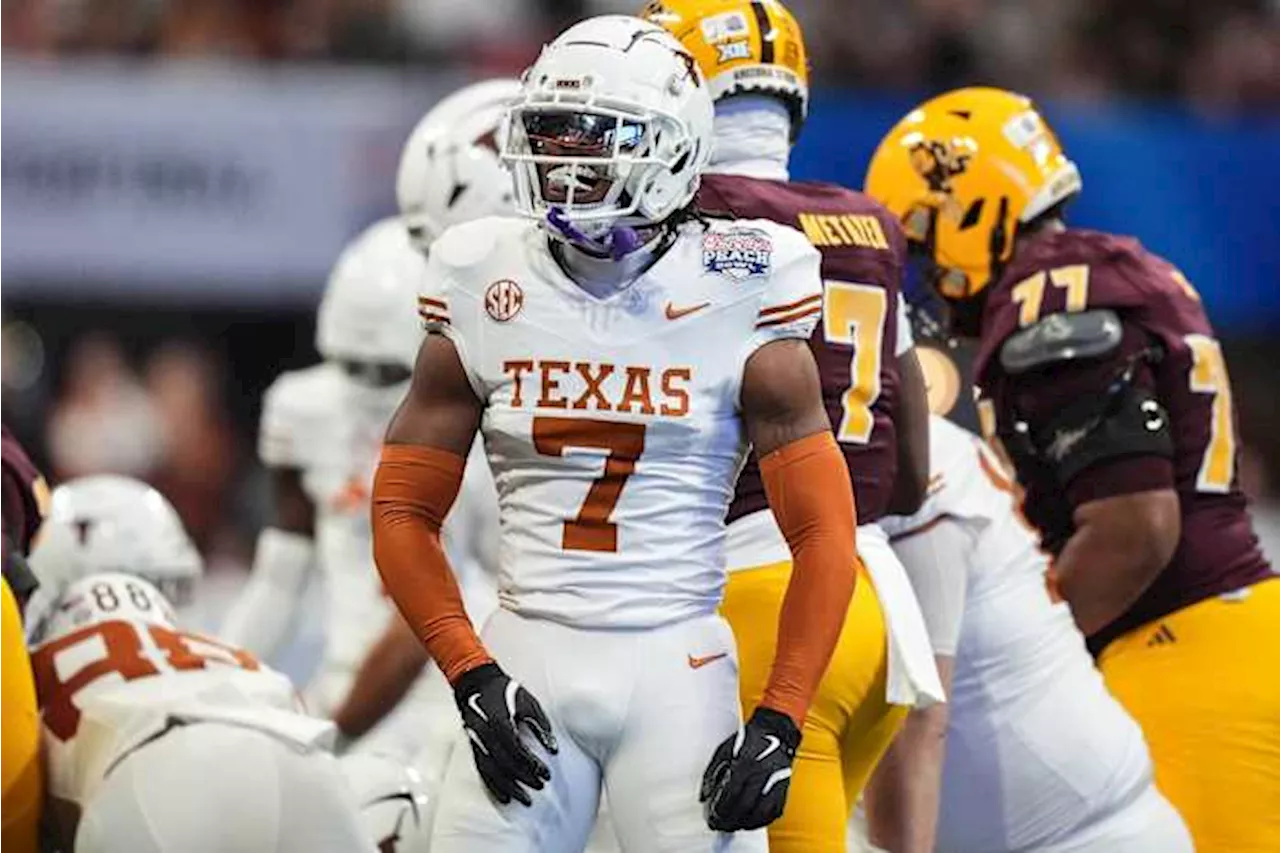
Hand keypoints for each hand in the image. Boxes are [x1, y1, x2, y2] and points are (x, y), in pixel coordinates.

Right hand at [453, 662, 557, 805]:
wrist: (476, 683)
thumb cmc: (505, 690)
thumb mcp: (527, 702)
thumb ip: (540, 724)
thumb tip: (553, 748)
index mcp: (499, 720)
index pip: (517, 749)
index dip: (532, 763)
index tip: (546, 773)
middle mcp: (485, 733)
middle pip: (505, 762)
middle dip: (524, 777)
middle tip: (540, 786)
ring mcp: (477, 741)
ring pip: (493, 771)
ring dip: (509, 787)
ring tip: (524, 799)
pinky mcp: (473, 746)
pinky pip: (482, 770)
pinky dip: (493, 785)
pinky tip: (504, 796)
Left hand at [700, 707, 800, 831]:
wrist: (775, 732)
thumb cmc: (748, 740)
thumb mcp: (724, 750)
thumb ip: (711, 773)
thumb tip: (703, 797)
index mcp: (745, 763)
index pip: (731, 793)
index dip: (720, 809)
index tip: (712, 818)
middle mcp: (761, 774)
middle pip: (745, 806)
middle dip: (730, 820)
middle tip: (720, 826)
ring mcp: (774, 783)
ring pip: (760, 813)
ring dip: (745, 824)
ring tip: (733, 826)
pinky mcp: (783, 789)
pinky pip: (773, 812)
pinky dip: (761, 821)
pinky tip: (750, 822)